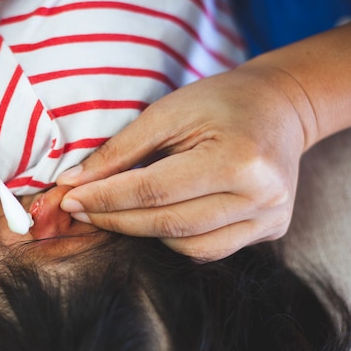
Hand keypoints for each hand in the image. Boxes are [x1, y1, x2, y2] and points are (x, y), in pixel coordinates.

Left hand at [57, 65, 313, 260]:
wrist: (280, 106)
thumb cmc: (221, 101)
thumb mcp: (167, 112)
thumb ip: (121, 151)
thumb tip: (73, 184)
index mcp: (237, 159)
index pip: (154, 191)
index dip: (106, 199)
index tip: (70, 199)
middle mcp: (260, 197)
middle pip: (169, 224)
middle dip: (116, 220)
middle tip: (80, 211)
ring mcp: (269, 219)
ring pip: (188, 246)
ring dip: (143, 233)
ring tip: (117, 212)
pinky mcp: (270, 230)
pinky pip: (209, 250)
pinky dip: (175, 239)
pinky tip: (156, 219)